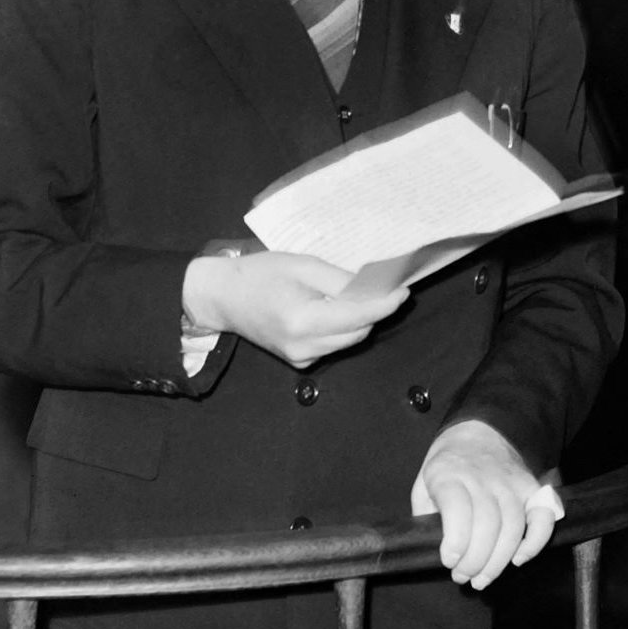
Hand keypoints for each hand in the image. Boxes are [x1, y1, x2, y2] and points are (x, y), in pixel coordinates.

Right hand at [183, 250, 406, 370]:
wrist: (224, 297)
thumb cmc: (260, 274)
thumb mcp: (302, 266)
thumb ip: (339, 280)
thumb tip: (373, 290)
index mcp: (303, 321)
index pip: (358, 317)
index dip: (385, 304)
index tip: (404, 290)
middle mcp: (304, 347)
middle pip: (358, 332)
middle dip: (374, 310)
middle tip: (382, 286)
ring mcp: (302, 359)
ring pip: (349, 340)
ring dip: (359, 319)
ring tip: (354, 294)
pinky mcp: (300, 362)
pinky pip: (334, 345)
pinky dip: (341, 328)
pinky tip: (330, 309)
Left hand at [410, 420, 555, 589]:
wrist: (480, 431)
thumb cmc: (448, 466)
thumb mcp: (424, 483)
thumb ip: (425, 514)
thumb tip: (431, 548)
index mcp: (450, 473)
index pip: (458, 508)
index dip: (456, 541)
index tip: (449, 560)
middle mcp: (483, 476)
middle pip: (487, 524)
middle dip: (475, 561)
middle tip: (464, 576)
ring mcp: (511, 482)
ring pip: (512, 527)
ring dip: (498, 561)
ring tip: (482, 579)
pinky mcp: (532, 488)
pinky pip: (542, 517)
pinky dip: (535, 542)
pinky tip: (518, 559)